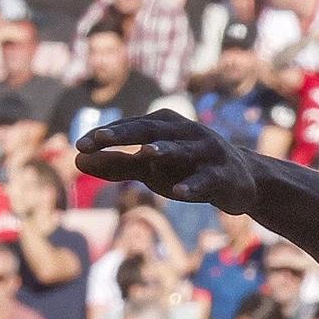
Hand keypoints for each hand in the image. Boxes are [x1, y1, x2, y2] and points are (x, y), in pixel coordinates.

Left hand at [76, 110, 262, 211]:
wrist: (241, 181)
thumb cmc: (187, 169)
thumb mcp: (150, 167)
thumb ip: (117, 164)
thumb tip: (77, 161)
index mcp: (166, 125)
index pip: (133, 127)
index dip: (108, 135)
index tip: (81, 144)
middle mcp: (187, 133)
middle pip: (153, 132)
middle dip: (127, 135)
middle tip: (101, 138)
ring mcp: (207, 153)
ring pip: (184, 151)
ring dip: (166, 151)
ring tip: (146, 154)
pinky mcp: (224, 177)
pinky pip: (206, 181)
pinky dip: (193, 186)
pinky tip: (180, 192)